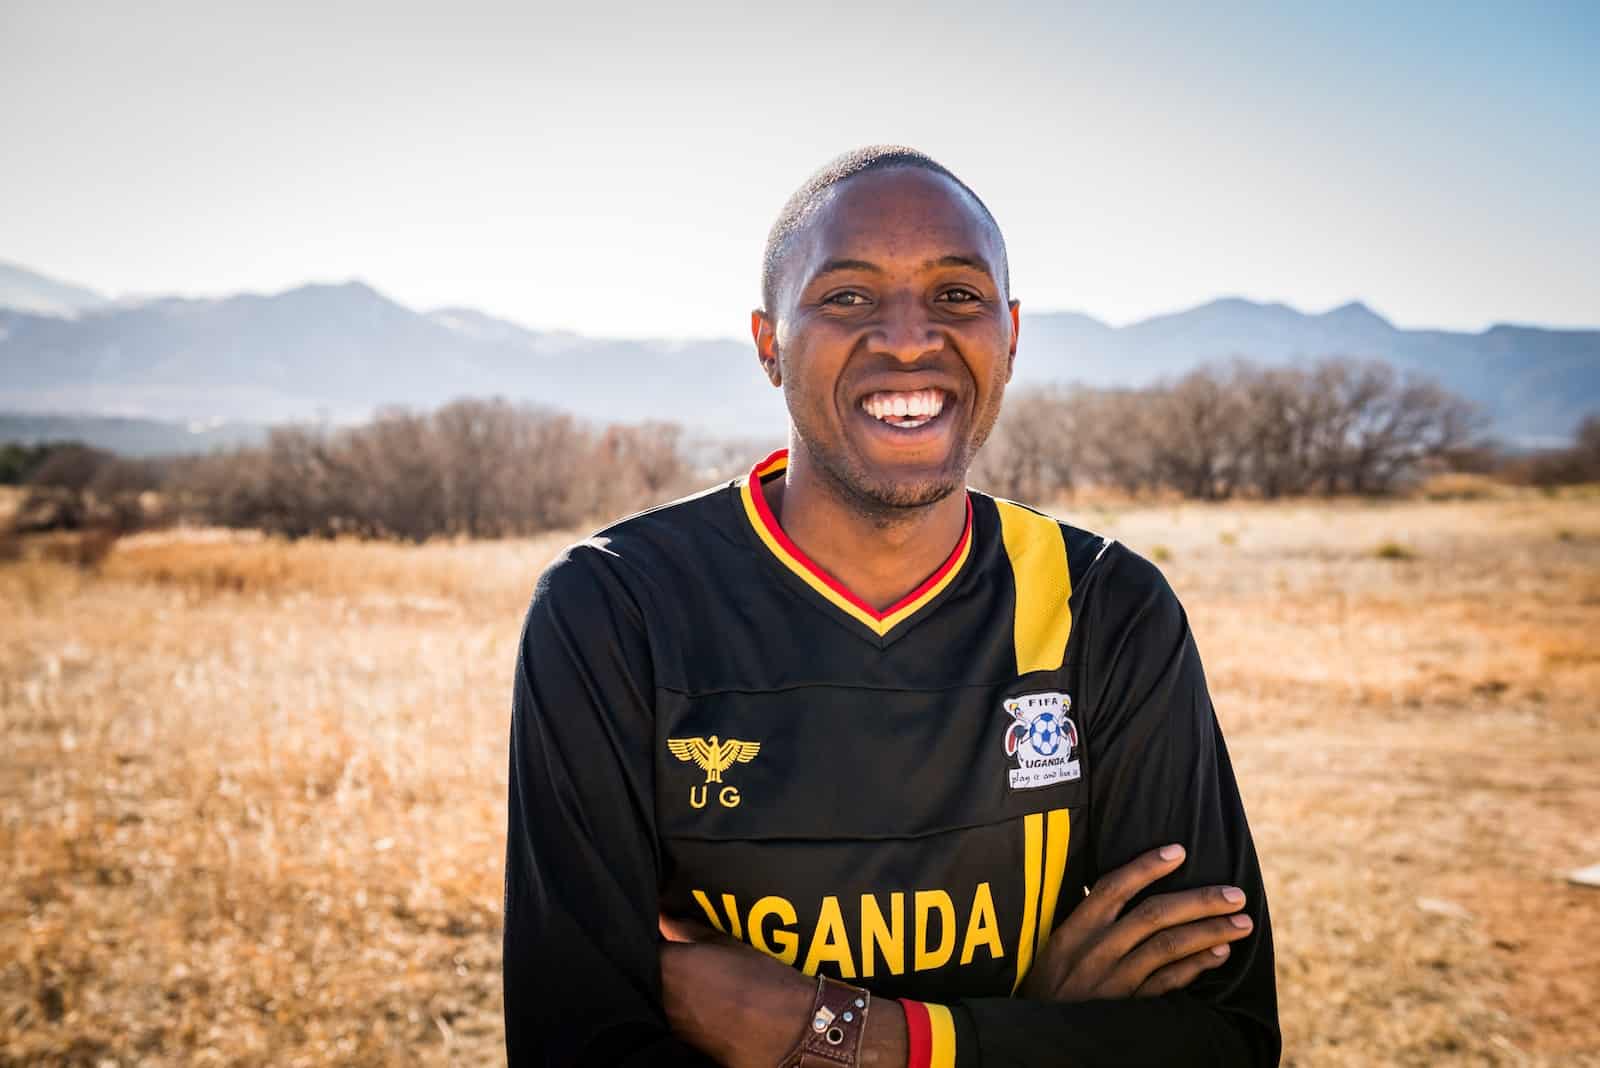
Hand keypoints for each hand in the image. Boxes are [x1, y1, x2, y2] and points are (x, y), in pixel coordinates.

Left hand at [659, 914, 907, 1067]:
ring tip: (680, 972)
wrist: (788, 1034)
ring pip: (650, 994)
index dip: (642, 933)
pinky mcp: (680, 1042)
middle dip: (649, 959)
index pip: (639, 942)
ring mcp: (668, 1023)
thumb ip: (689, 929)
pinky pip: (665, 1015)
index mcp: (670, 965)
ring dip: (659, 982)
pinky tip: (688, 998)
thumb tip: (665, 915)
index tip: (650, 924)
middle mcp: (661, 996)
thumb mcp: (728, 944)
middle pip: (642, 970)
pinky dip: (670, 1004)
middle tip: (665, 946)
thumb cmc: (762, 981)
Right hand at [1020, 844, 1252, 1000]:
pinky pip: (1168, 984)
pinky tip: (1220, 953)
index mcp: (1074, 929)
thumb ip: (1085, 919)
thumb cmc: (1049, 984)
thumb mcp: (1055, 946)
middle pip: (1153, 916)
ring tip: (1241, 922)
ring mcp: (1114, 980)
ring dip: (1209, 932)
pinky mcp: (1128, 1007)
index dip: (1146, 867)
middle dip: (1199, 902)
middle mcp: (1096, 950)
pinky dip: (1196, 966)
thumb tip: (1120, 887)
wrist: (1040, 1034)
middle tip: (1235, 894)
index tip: (1179, 851)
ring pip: (1168, 948)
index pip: (1112, 888)